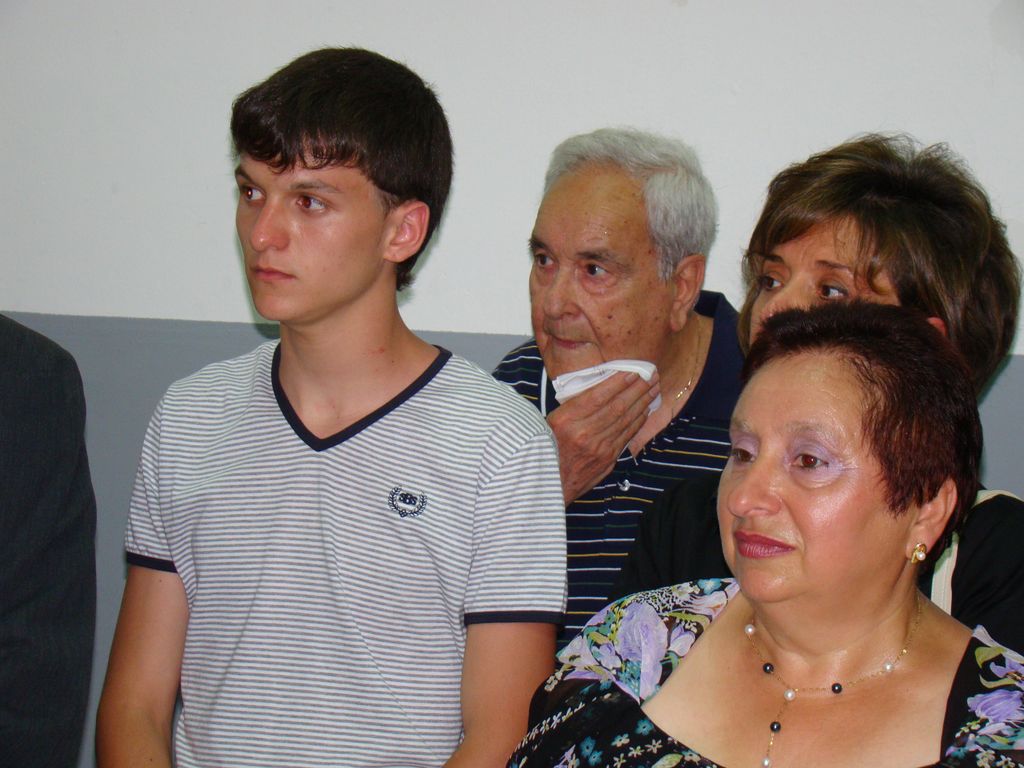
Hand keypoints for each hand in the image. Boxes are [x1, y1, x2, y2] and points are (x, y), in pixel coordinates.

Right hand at [547, 371, 658, 502]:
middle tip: (651, 374)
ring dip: (642, 402)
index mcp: (565, 421)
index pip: (597, 396)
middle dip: (637, 389)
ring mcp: (598, 449)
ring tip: (654, 388)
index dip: (617, 383)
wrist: (549, 483)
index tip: (632, 371)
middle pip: (616, 407)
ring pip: (625, 420)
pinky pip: (627, 436)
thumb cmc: (547, 447)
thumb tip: (600, 386)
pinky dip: (638, 421)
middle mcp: (583, 434)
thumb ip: (574, 405)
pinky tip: (645, 410)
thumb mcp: (550, 421)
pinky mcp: (607, 460)